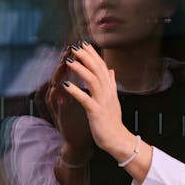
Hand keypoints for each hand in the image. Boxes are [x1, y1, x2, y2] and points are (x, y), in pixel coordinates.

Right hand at [46, 53, 92, 159]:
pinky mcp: (59, 116)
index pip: (71, 74)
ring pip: (54, 86)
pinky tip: (65, 86)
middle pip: (59, 76)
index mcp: (69, 94)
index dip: (77, 60)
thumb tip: (100, 73)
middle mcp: (61, 99)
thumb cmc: (83, 122)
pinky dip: (61, 94)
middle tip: (70, 49)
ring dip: (60, 74)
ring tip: (65, 63)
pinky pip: (57, 104)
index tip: (82, 46)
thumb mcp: (90, 102)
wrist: (79, 144)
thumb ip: (93, 87)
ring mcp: (58, 108)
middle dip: (65, 61)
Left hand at [60, 43, 132, 157]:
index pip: (102, 66)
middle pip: (97, 70)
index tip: (83, 44)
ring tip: (69, 61)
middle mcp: (108, 92)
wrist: (118, 139)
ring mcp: (103, 102)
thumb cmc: (113, 121)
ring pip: (92, 80)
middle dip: (86, 57)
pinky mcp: (96, 112)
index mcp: (110, 89)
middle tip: (74, 47)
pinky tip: (66, 85)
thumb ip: (111, 84)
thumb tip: (111, 70)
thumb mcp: (113, 100)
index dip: (93, 54)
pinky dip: (76, 91)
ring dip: (80, 69)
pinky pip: (85, 99)